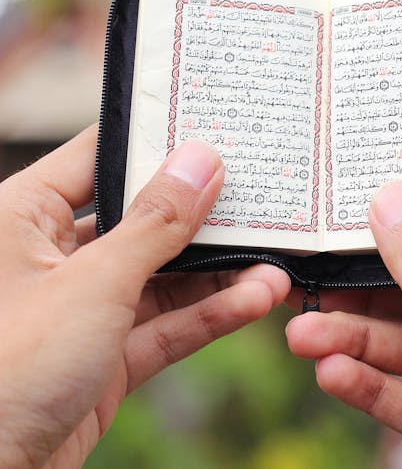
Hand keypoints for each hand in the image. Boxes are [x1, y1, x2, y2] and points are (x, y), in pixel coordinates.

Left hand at [0, 126, 289, 467]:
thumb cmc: (7, 369)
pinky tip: (255, 301)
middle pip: (145, 220)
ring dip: (221, 275)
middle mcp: (53, 255)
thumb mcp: (92, 283)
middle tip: (265, 202)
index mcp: (24, 215)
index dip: (161, 142)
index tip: (220, 129)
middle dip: (208, 219)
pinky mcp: (105, 356)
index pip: (103, 159)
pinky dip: (210, 315)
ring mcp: (83, 308)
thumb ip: (156, 224)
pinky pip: (166, 325)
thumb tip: (202, 161)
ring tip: (277, 266)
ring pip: (164, 277)